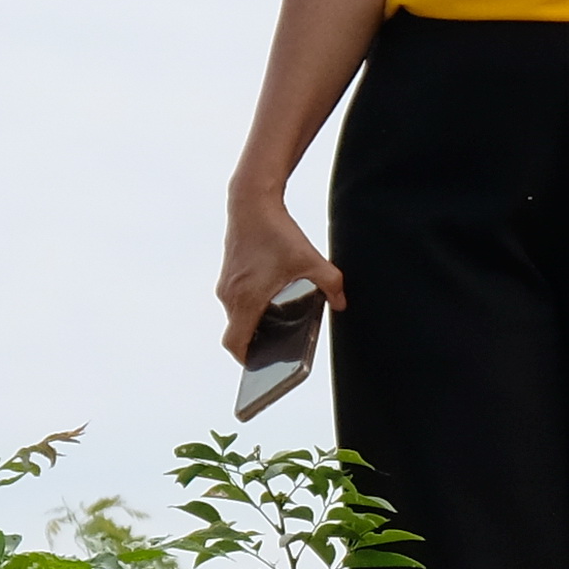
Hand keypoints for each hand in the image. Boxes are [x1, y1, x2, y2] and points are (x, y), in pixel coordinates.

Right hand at [217, 184, 343, 355]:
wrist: (251, 202)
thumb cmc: (276, 231)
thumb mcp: (310, 259)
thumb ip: (331, 284)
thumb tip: (341, 303)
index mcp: (247, 299)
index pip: (235, 344)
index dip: (246, 360)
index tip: (259, 367)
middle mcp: (230, 295)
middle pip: (237, 333)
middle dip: (256, 343)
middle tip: (277, 349)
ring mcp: (226, 284)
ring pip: (236, 316)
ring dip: (253, 323)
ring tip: (278, 324)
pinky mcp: (228, 274)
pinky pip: (236, 301)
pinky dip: (250, 306)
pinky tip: (272, 300)